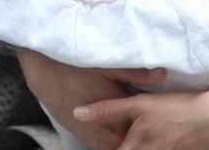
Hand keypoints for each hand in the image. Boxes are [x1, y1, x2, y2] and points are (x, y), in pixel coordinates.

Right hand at [16, 48, 165, 149]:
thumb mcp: (110, 67)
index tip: (162, 124)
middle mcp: (105, 126)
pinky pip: (100, 146)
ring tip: (135, 136)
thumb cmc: (78, 68)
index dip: (152, 127)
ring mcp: (93, 133)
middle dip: (140, 136)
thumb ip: (138, 73)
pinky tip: (116, 136)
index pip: (141, 126)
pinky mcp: (83, 134)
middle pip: (129, 139)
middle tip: (152, 131)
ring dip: (124, 140)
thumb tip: (161, 74)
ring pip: (114, 145)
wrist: (47, 75)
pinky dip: (110, 143)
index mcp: (117, 109)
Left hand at [74, 82, 208, 149]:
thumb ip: (108, 110)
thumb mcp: (141, 104)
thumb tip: (78, 113)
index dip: (104, 144)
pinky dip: (153, 145)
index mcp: (133, 149)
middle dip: (122, 143)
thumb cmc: (177, 110)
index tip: (106, 139)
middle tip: (125, 135)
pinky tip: (160, 137)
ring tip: (145, 134)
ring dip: (136, 144)